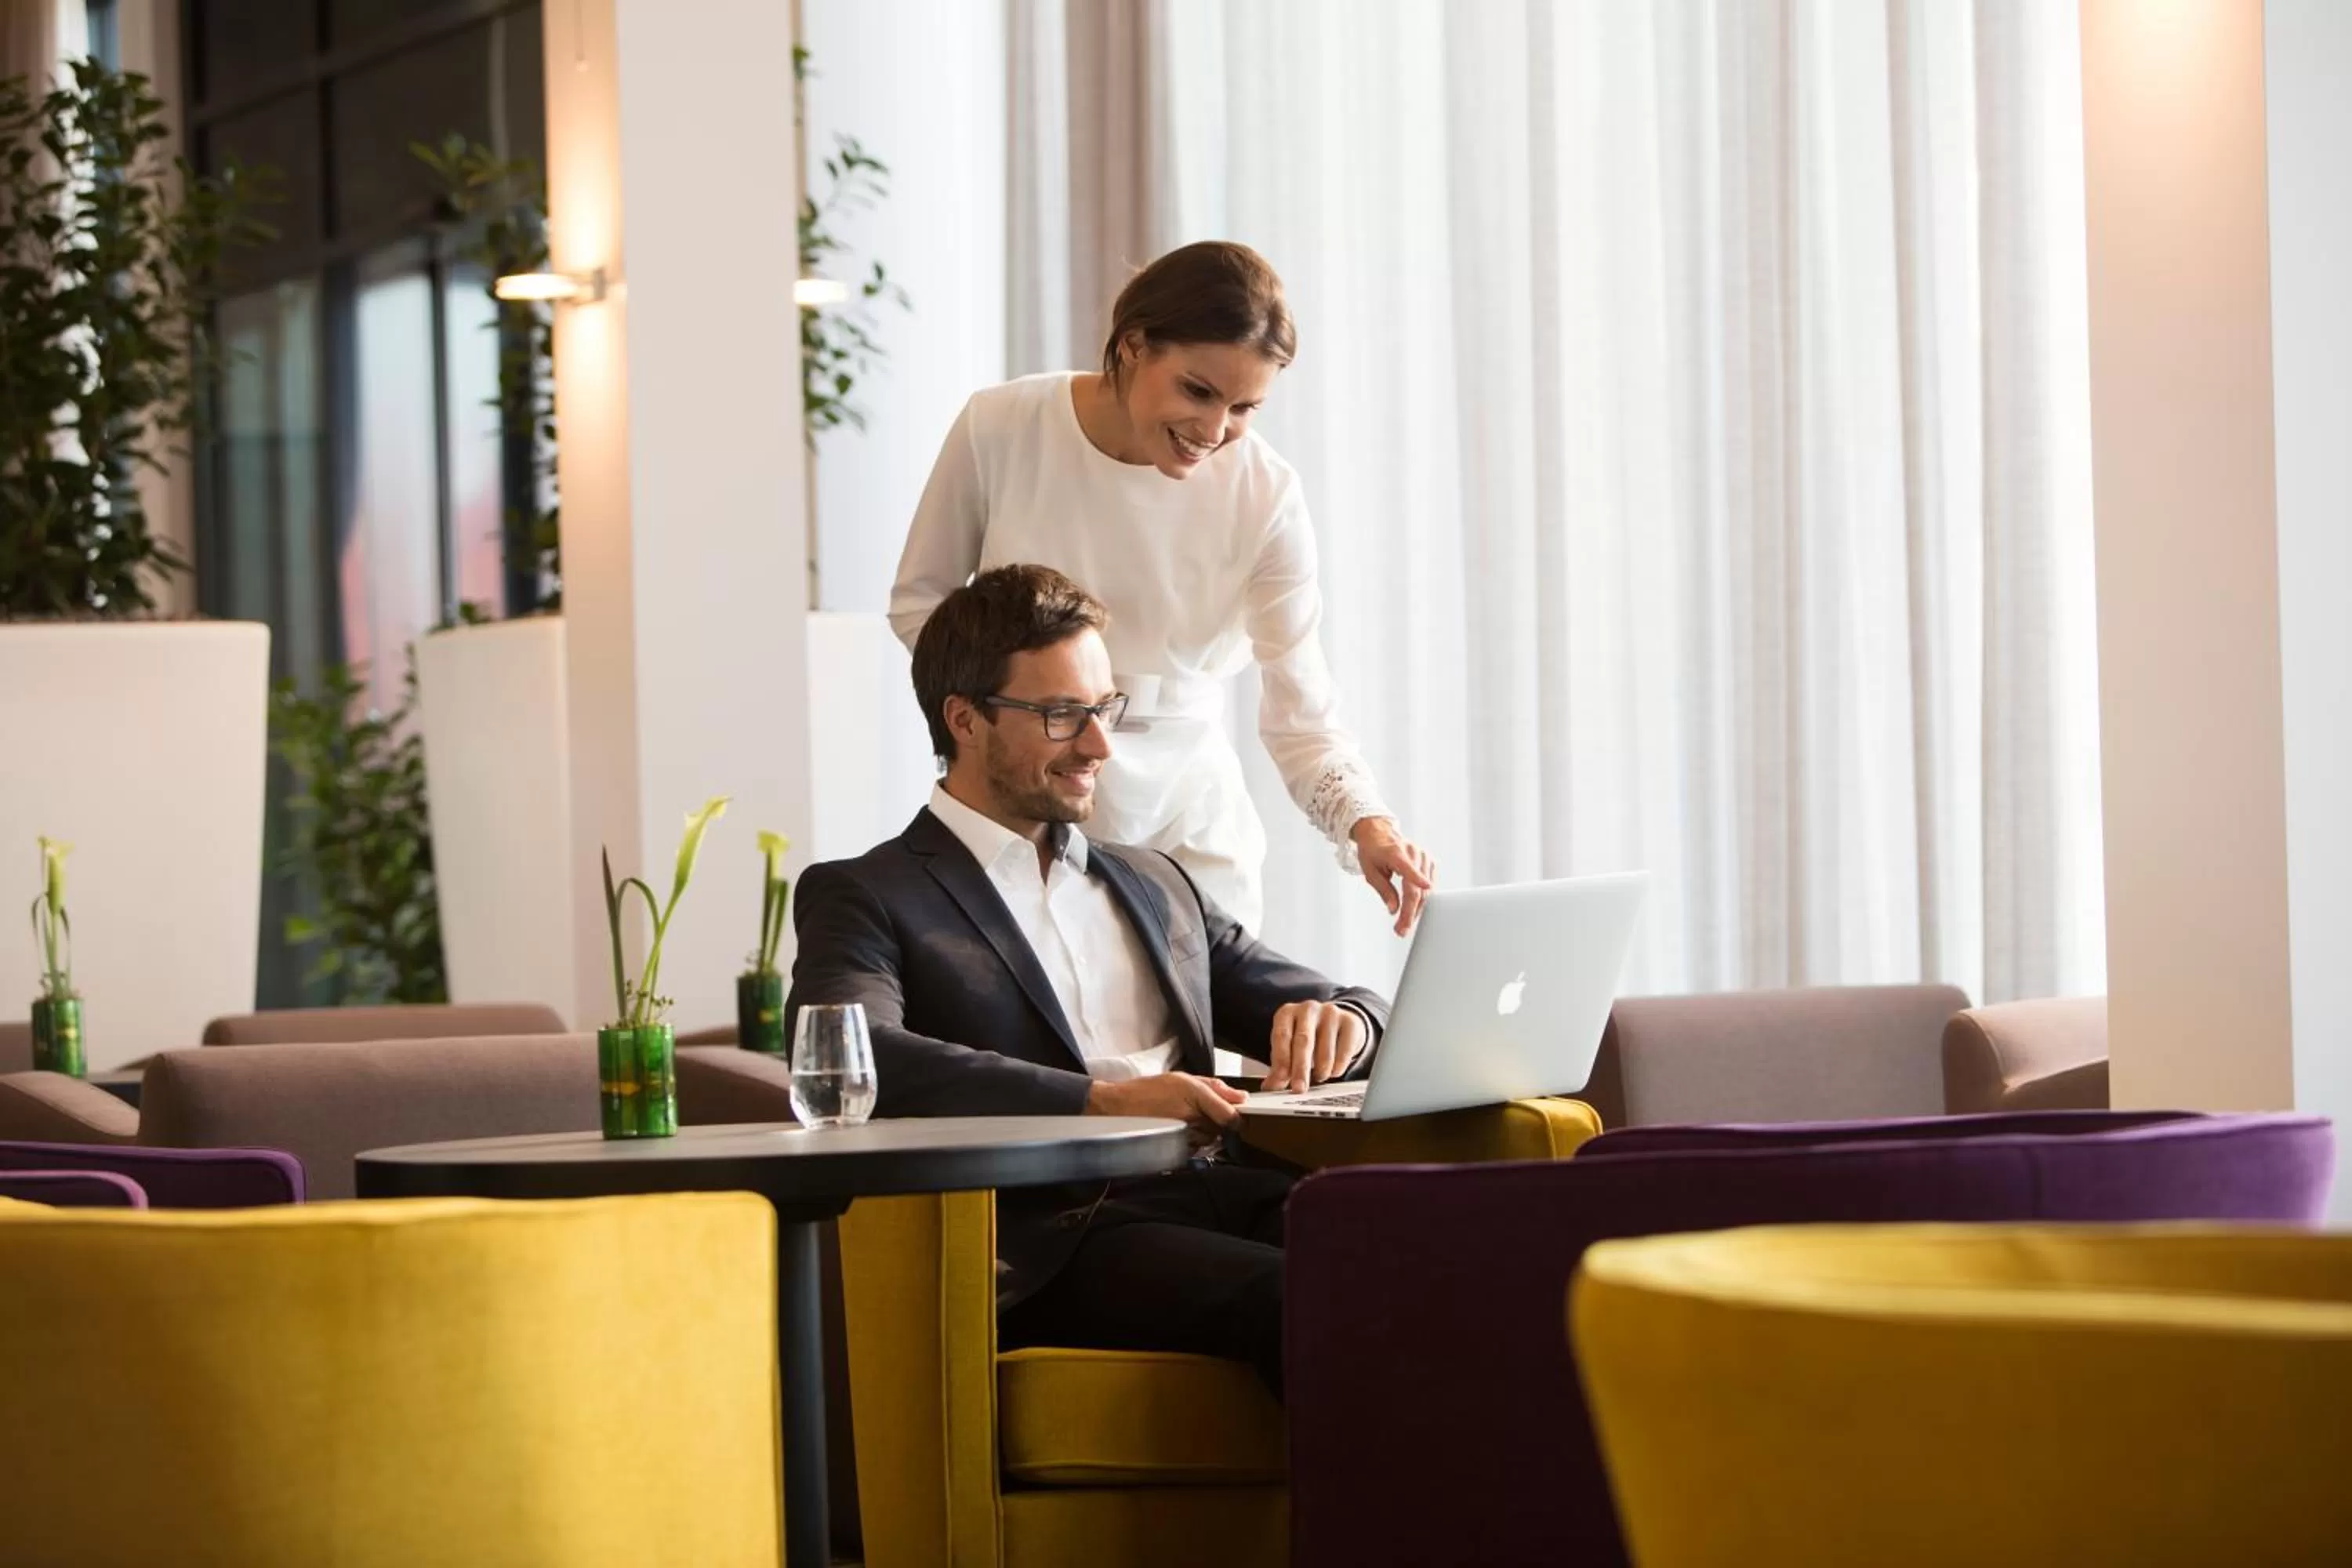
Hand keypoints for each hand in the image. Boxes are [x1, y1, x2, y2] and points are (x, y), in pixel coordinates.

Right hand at [1087, 1071, 1246, 1146]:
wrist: (1119, 1108)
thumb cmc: (1148, 1091)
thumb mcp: (1183, 1078)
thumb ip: (1215, 1087)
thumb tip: (1241, 1096)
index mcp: (1196, 1096)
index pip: (1231, 1116)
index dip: (1236, 1116)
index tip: (1234, 1113)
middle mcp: (1192, 1118)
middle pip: (1222, 1128)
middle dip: (1216, 1121)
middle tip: (1197, 1110)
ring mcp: (1184, 1136)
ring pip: (1210, 1139)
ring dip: (1204, 1131)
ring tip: (1184, 1118)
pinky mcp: (1177, 1149)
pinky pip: (1196, 1148)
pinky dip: (1192, 1140)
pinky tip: (1178, 1129)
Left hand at [1260, 999, 1368, 1092]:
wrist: (1338, 1023)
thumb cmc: (1308, 1037)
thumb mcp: (1289, 1047)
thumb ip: (1279, 1067)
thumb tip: (1270, 1087)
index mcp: (1286, 1013)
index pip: (1281, 1036)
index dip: (1281, 1060)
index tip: (1280, 1081)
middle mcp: (1307, 1009)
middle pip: (1303, 1041)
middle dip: (1300, 1069)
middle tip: (1299, 1088)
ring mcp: (1330, 1013)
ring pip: (1325, 1050)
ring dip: (1321, 1071)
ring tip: (1318, 1077)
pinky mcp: (1350, 1022)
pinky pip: (1344, 1052)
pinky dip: (1337, 1068)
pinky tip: (1332, 1070)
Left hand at [1352, 817, 1436, 935]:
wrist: (1379, 833)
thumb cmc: (1372, 851)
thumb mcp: (1370, 872)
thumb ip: (1384, 890)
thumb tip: (1394, 909)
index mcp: (1395, 853)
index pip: (1408, 867)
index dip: (1418, 878)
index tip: (1426, 887)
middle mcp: (1413, 853)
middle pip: (1417, 888)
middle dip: (1410, 912)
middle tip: (1401, 930)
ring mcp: (1424, 856)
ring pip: (1425, 890)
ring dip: (1416, 910)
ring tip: (1404, 924)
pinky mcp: (1429, 861)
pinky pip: (1429, 886)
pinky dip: (1421, 899)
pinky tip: (1412, 909)